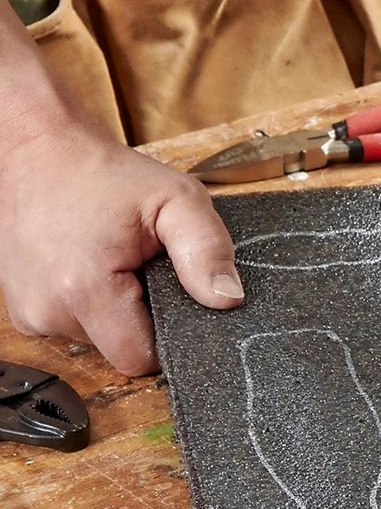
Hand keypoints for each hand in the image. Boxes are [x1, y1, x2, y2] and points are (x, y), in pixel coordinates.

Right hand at [0, 123, 243, 375]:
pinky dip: (91, 304)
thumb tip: (228, 299)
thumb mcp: (177, 198)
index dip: (169, 333)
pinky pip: (74, 325)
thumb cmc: (106, 173)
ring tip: (116, 261)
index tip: (174, 293)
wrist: (37, 150)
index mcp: (84, 290)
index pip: (141, 358)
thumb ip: (207, 248)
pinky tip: (94, 265)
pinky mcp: (23, 310)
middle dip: (145, 317)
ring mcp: (30, 313)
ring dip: (117, 309)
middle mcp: (48, 311)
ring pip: (98, 338)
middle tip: (146, 268)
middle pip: (121, 349)